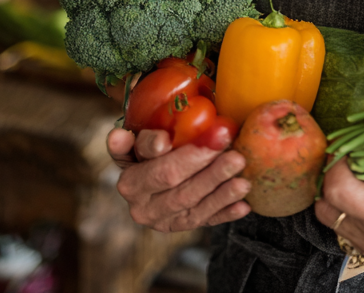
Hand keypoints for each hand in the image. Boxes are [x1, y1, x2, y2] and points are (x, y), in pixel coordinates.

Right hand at [107, 127, 250, 231]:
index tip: (211, 140)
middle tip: (236, 155)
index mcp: (130, 182)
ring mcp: (163, 221)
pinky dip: (226, 213)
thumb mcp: (138, 141)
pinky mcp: (181, 227)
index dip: (187, 157)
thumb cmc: (147, 149)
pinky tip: (244, 204)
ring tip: (244, 180)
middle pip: (181, 190)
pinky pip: (206, 222)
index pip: (160, 169)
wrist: (150, 173)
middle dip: (211, 171)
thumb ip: (136, 139)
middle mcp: (143, 207)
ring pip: (195, 208)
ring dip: (222, 194)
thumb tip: (118, 135)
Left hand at [315, 149, 363, 263]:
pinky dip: (345, 208)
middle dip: (333, 177)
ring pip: (331, 218)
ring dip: (337, 193)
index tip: (350, 148)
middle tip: (350, 158)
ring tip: (357, 174)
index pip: (336, 189)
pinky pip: (343, 229)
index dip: (337, 163)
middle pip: (327, 206)